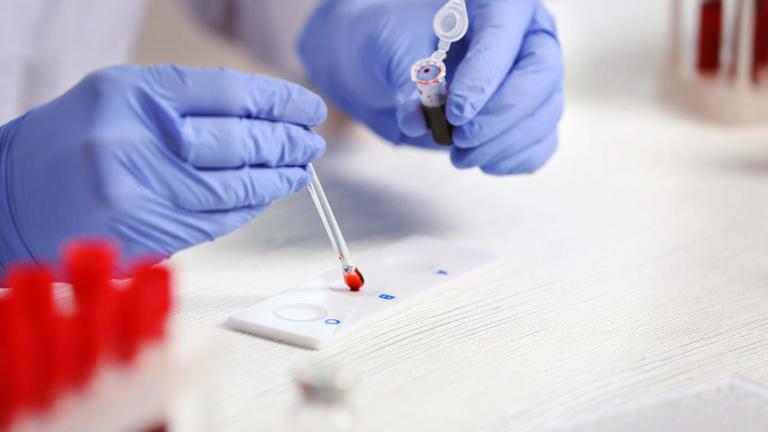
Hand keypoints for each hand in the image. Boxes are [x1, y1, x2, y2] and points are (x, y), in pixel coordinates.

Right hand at [0, 65, 326, 270]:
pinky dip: (247, 206)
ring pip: (233, 187)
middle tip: (310, 144)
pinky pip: (215, 219)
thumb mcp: (121, 99)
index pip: (229, 94)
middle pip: (238, 142)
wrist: (12, 198)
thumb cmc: (69, 143)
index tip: (306, 107)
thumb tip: (260, 118)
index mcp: (132, 95)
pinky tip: (266, 195)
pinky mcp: (145, 234)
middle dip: (285, 144)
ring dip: (276, 180)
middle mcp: (136, 142)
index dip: (278, 102)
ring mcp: (140, 192)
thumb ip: (186, 105)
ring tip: (300, 171)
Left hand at [299, 0, 562, 174]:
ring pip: (544, 113)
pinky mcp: (527, 118)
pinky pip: (541, 143)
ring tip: (459, 156)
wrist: (385, 70)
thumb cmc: (392, 42)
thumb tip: (420, 117)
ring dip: (503, 143)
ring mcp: (532, 79)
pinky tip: (481, 162)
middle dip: (502, 114)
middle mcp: (525, 37)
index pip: (505, 31)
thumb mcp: (388, 48)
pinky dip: (512, 159)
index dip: (486, 74)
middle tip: (461, 137)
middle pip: (541, 74)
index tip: (455, 110)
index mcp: (497, 4)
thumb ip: (407, 81)